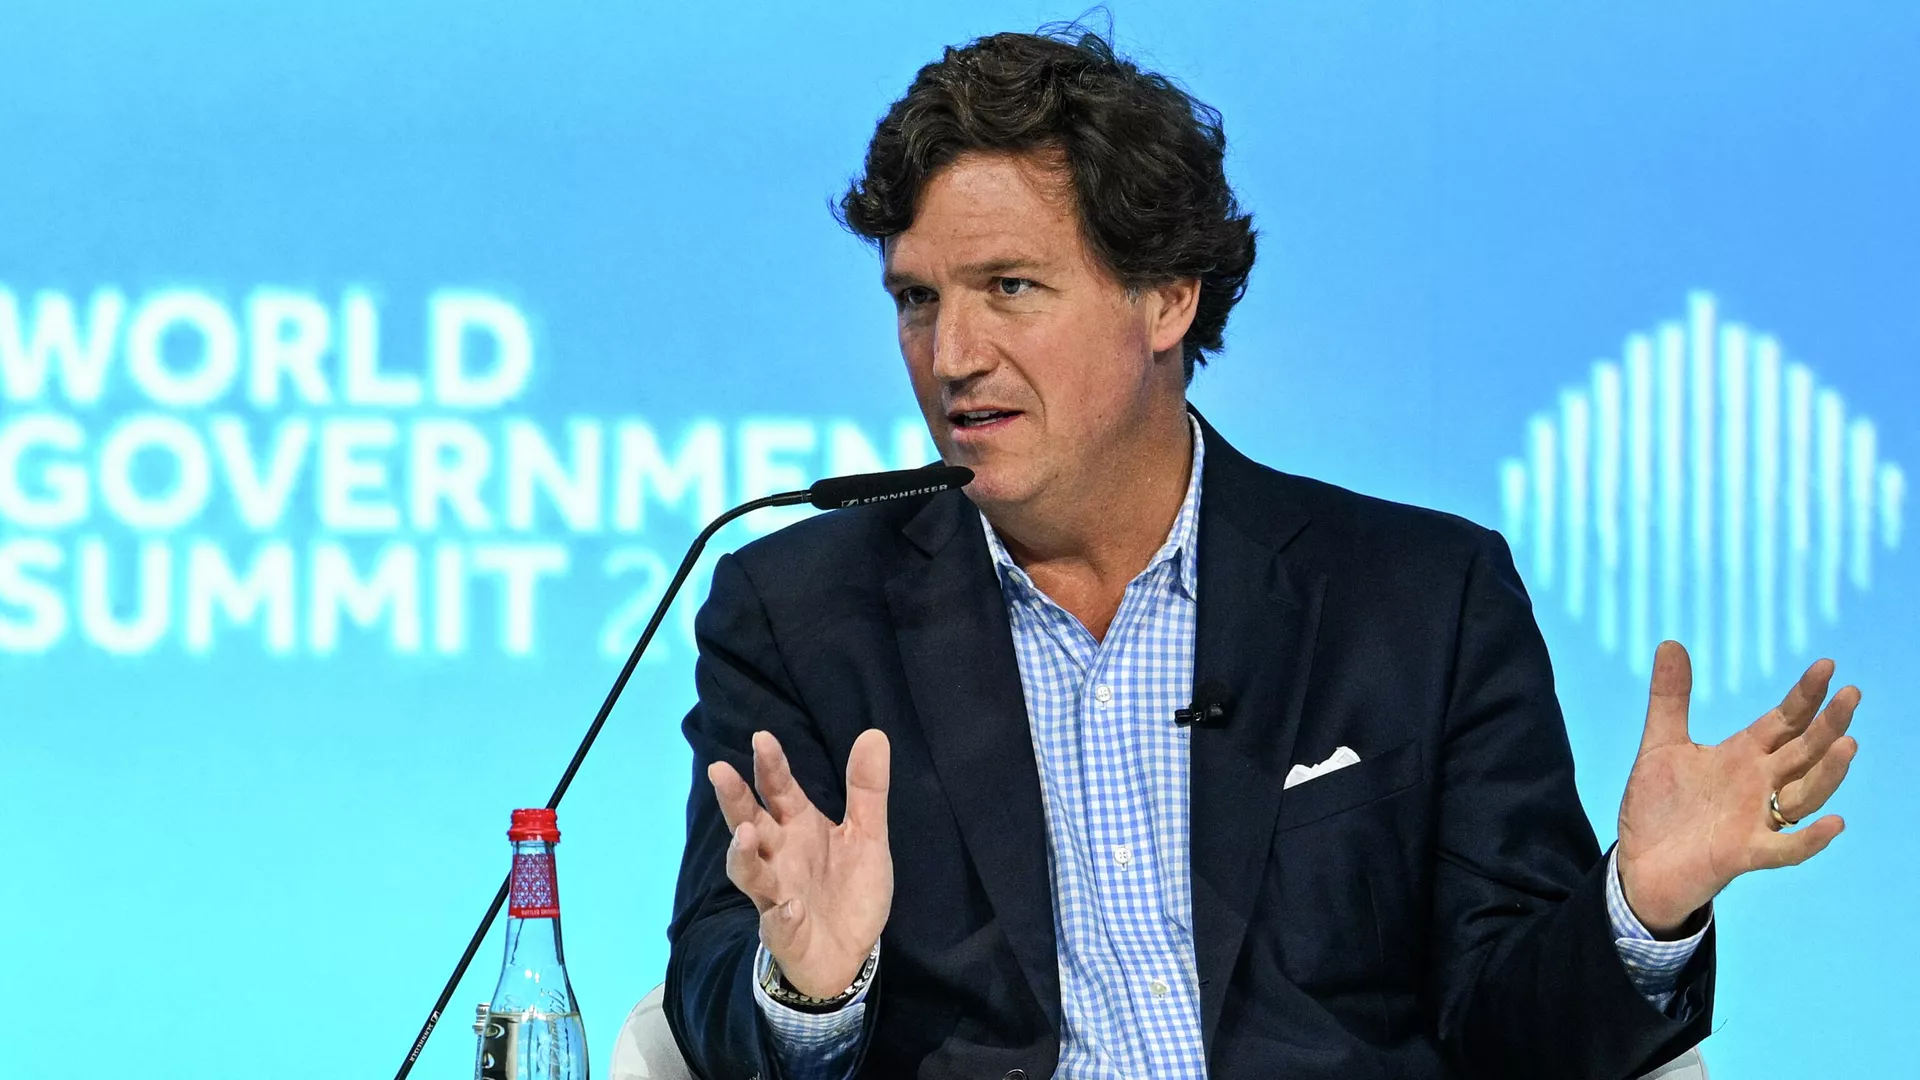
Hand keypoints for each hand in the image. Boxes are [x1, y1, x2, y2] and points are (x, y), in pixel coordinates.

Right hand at [708, 728, 892, 997]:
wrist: (851, 951)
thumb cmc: (849, 887)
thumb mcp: (867, 835)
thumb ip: (867, 790)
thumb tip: (874, 733)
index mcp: (798, 827)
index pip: (778, 790)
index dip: (770, 765)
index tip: (761, 737)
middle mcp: (779, 857)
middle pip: (749, 824)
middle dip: (734, 800)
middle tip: (719, 770)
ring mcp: (777, 895)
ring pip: (749, 873)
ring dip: (744, 855)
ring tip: (746, 834)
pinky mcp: (786, 934)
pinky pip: (777, 925)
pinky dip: (781, 917)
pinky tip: (791, 907)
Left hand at [1617, 641, 1859, 934]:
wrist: (1639, 863)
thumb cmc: (1659, 807)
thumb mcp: (1661, 744)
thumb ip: (1670, 698)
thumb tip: (1670, 642)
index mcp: (1742, 756)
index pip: (1784, 721)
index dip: (1805, 695)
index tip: (1827, 665)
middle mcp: (1758, 785)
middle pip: (1803, 751)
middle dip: (1828, 724)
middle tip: (1852, 694)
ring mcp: (1755, 819)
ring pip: (1805, 795)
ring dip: (1828, 773)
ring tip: (1848, 744)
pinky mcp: (1743, 854)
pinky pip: (1785, 848)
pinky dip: (1809, 839)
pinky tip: (1834, 823)